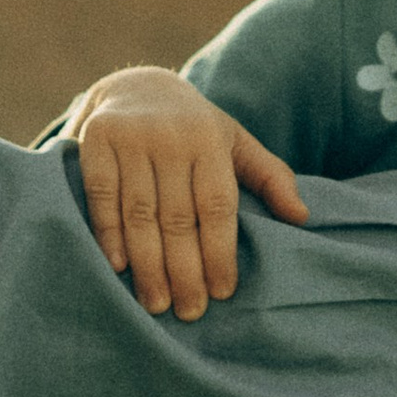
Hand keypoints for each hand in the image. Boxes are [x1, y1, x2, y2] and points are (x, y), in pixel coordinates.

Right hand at [63, 68, 308, 319]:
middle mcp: (169, 136)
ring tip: (156, 304)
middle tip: (189, 312)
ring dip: (147, 264)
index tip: (222, 292)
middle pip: (177, 216)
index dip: (218, 253)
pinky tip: (118, 267)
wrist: (135, 84)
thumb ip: (270, 176)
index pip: (216, 205)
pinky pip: (101, 195)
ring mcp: (129, 137)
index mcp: (208, 139)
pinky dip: (108, 233)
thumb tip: (302, 216)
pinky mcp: (94, 141)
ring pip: (139, 212)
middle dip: (184, 270)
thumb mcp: (235, 142)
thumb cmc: (193, 127)